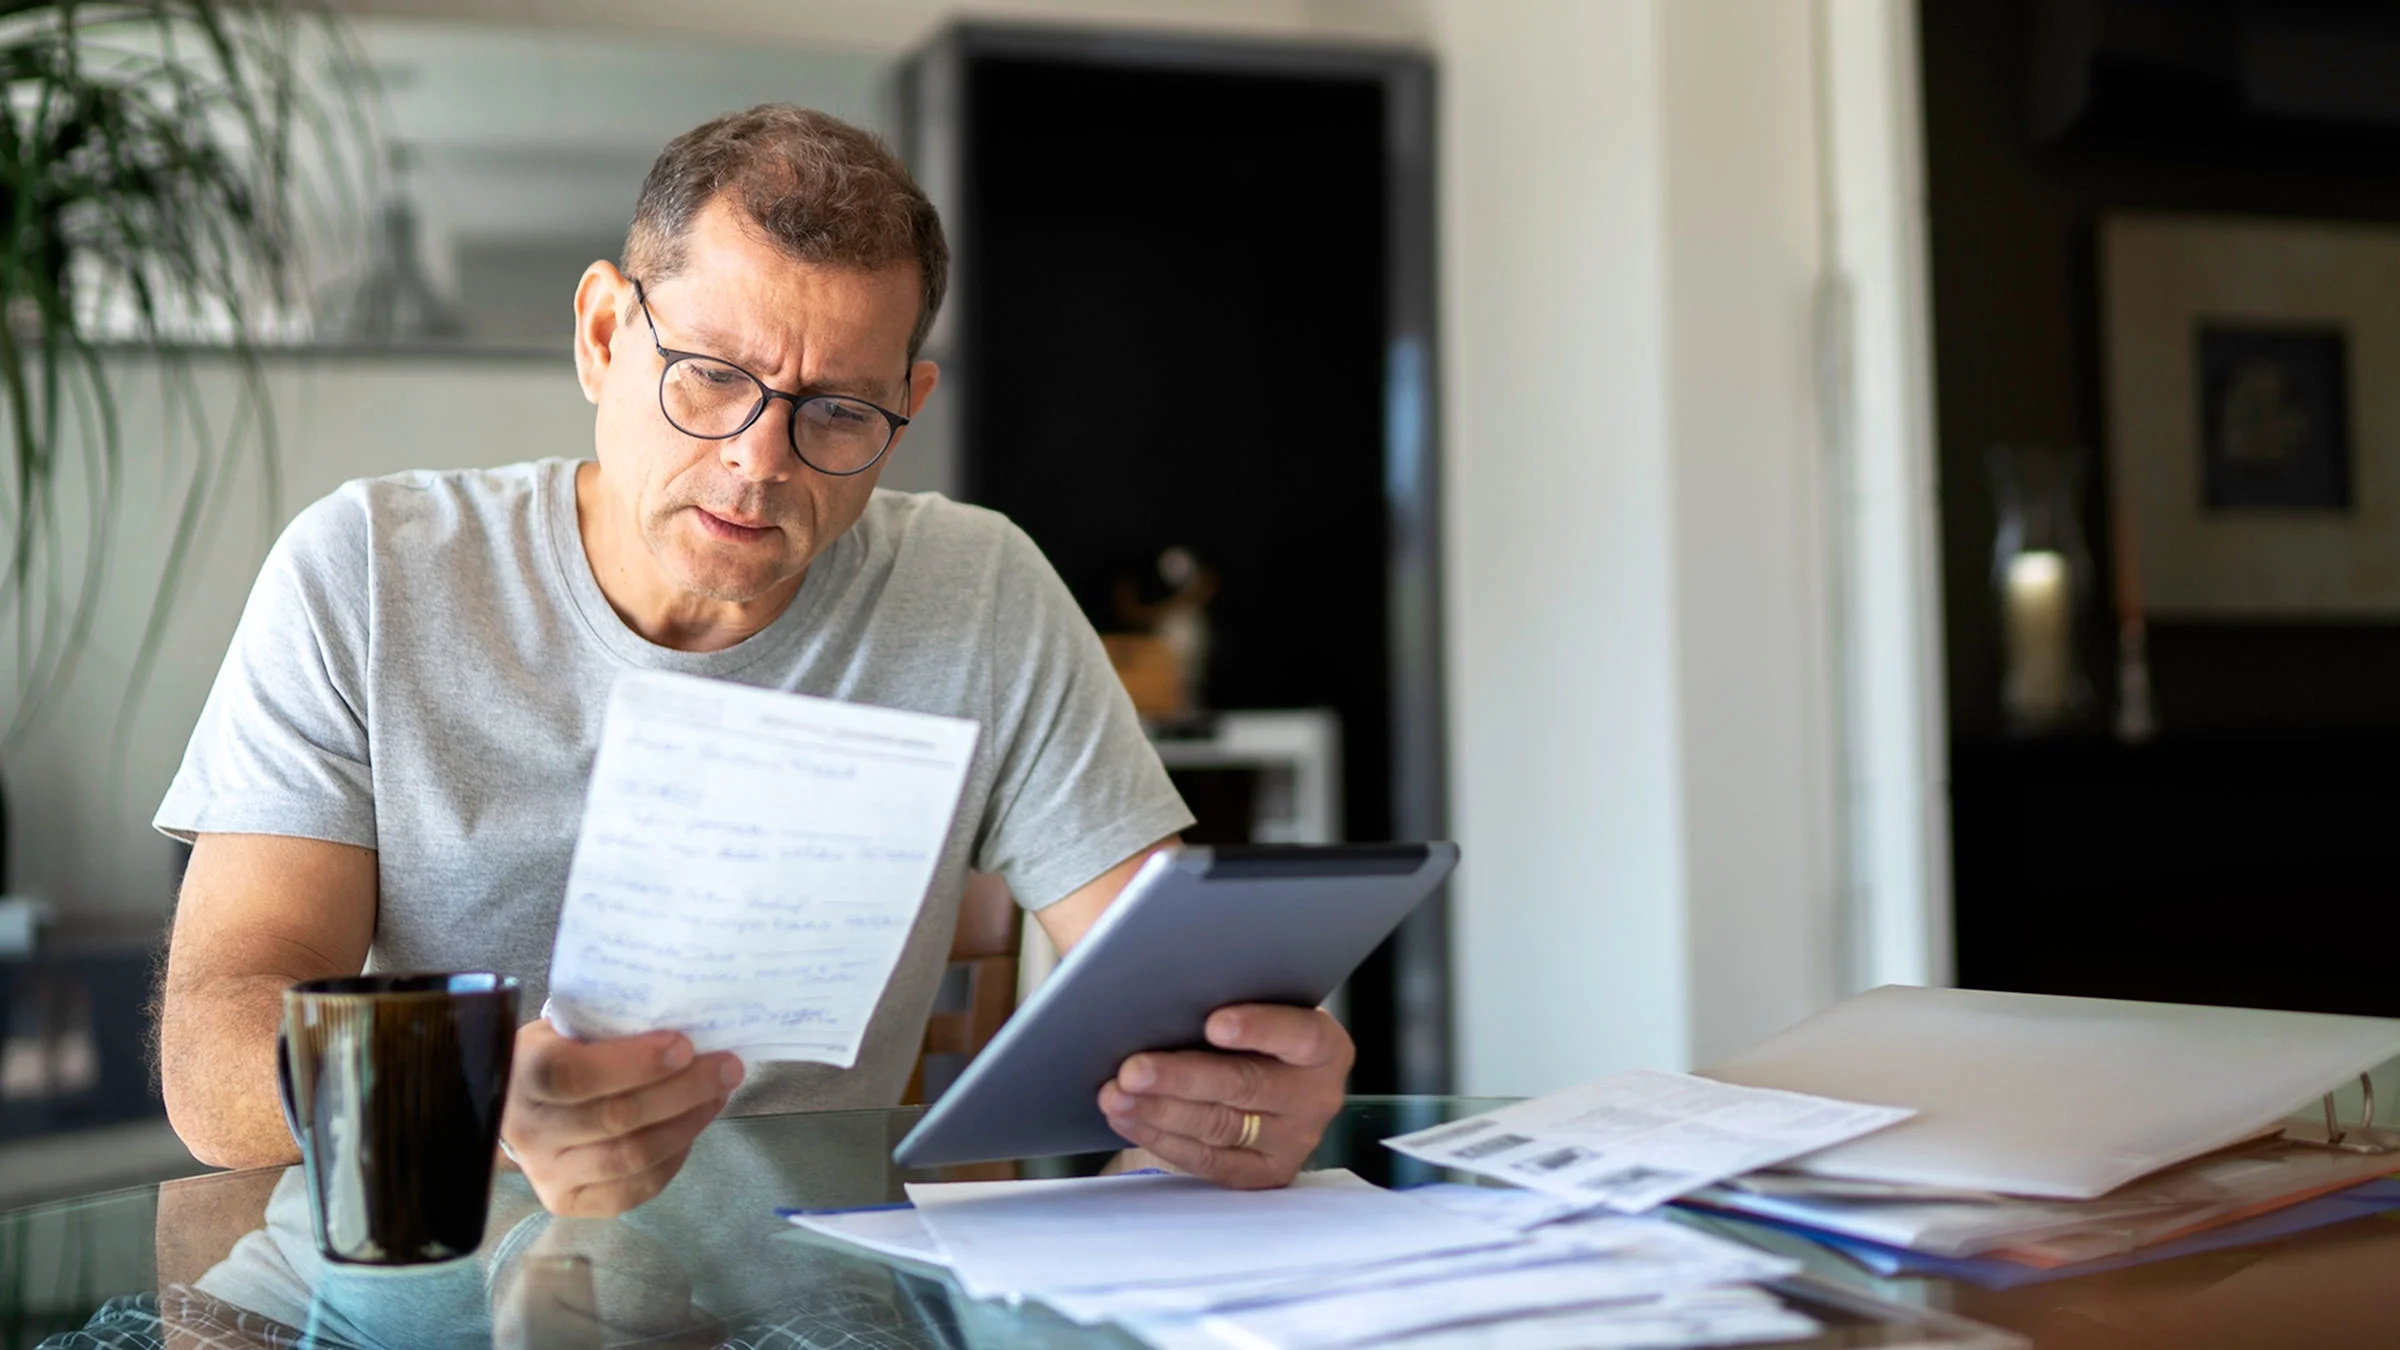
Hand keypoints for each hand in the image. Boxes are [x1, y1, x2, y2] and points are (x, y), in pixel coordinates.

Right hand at [500, 1020, 744, 1217]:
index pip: (573, 1074)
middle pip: (615, 1118)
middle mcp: (528, 1130)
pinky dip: (675, 1156)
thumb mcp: (569, 1026)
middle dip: (683, 1090)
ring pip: (632, 1157)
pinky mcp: (568, 1202)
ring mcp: (545, 1174)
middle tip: (726, 1067)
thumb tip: (691, 1021)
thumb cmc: (558, 1052)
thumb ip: (612, 1026)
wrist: (518, 1107)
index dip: (635, 1063)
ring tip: (717, 1093)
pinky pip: (636, 1188)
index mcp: (521, 1073)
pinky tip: (692, 1124)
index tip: (683, 1046)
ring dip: (687, 1122)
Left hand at [1097, 1004, 1352, 1188]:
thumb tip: (1160, 976)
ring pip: (1219, 1126)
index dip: (1258, 1028)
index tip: (1213, 1023)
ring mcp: (1292, 1142)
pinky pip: (1208, 1160)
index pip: (1299, 1034)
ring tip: (1116, 1093)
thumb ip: (1226, 990)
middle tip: (1133, 1069)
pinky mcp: (1262, 1173)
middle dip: (1182, 1077)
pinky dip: (1161, 1138)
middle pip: (1246, 1085)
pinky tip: (1128, 1117)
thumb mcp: (1255, 1003)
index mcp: (1324, 1046)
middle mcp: (1316, 1097)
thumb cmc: (1250, 1028)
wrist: (1266, 1080)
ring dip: (1159, 1110)